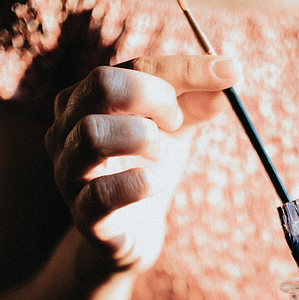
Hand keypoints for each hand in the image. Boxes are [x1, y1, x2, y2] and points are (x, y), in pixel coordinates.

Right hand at [45, 55, 239, 271]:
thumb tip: (231, 71)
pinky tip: (157, 182)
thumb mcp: (176, 129)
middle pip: (101, 84)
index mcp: (86, 99)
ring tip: (162, 153)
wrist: (134, 233)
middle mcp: (67, 129)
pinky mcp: (84, 216)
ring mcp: (69, 172)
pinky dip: (140, 183)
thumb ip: (199, 100)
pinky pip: (102, 193)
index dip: (184, 70)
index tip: (227, 75)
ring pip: (93, 133)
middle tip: (176, 121)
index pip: (133, 66)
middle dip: (153, 96)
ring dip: (143, 137)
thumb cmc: (148, 169)